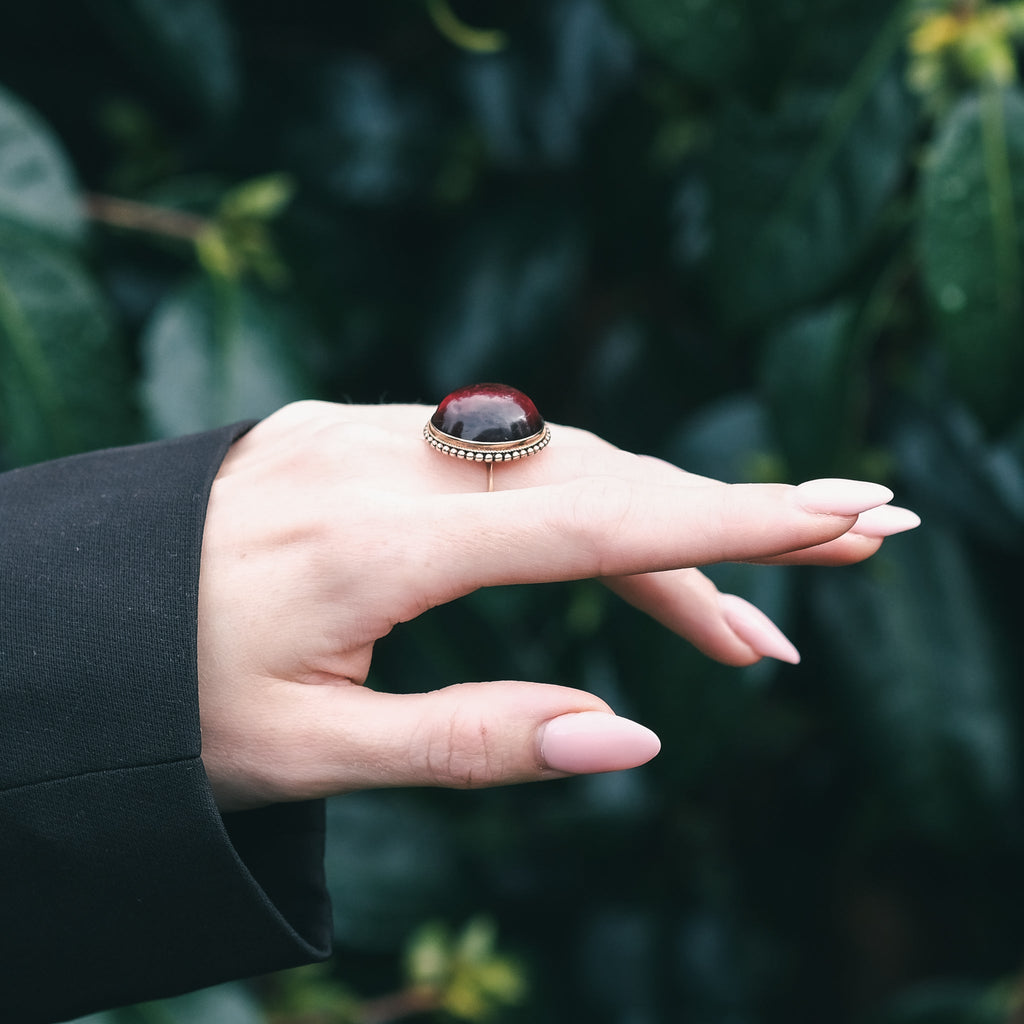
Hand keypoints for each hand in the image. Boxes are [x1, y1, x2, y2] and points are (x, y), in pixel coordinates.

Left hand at [197, 401, 918, 810]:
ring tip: (732, 625)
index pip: (593, 522)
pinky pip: (498, 460)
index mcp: (370, 542)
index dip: (729, 522)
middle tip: (840, 562)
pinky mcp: (354, 436)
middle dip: (726, 525)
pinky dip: (574, 508)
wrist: (49, 631)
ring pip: (555, 468)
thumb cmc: (162, 708)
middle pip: (596, 482)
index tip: (839, 514)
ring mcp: (365, 435)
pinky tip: (617, 555)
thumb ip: (472, 745)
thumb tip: (628, 739)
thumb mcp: (309, 755)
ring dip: (652, 531)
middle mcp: (379, 461)